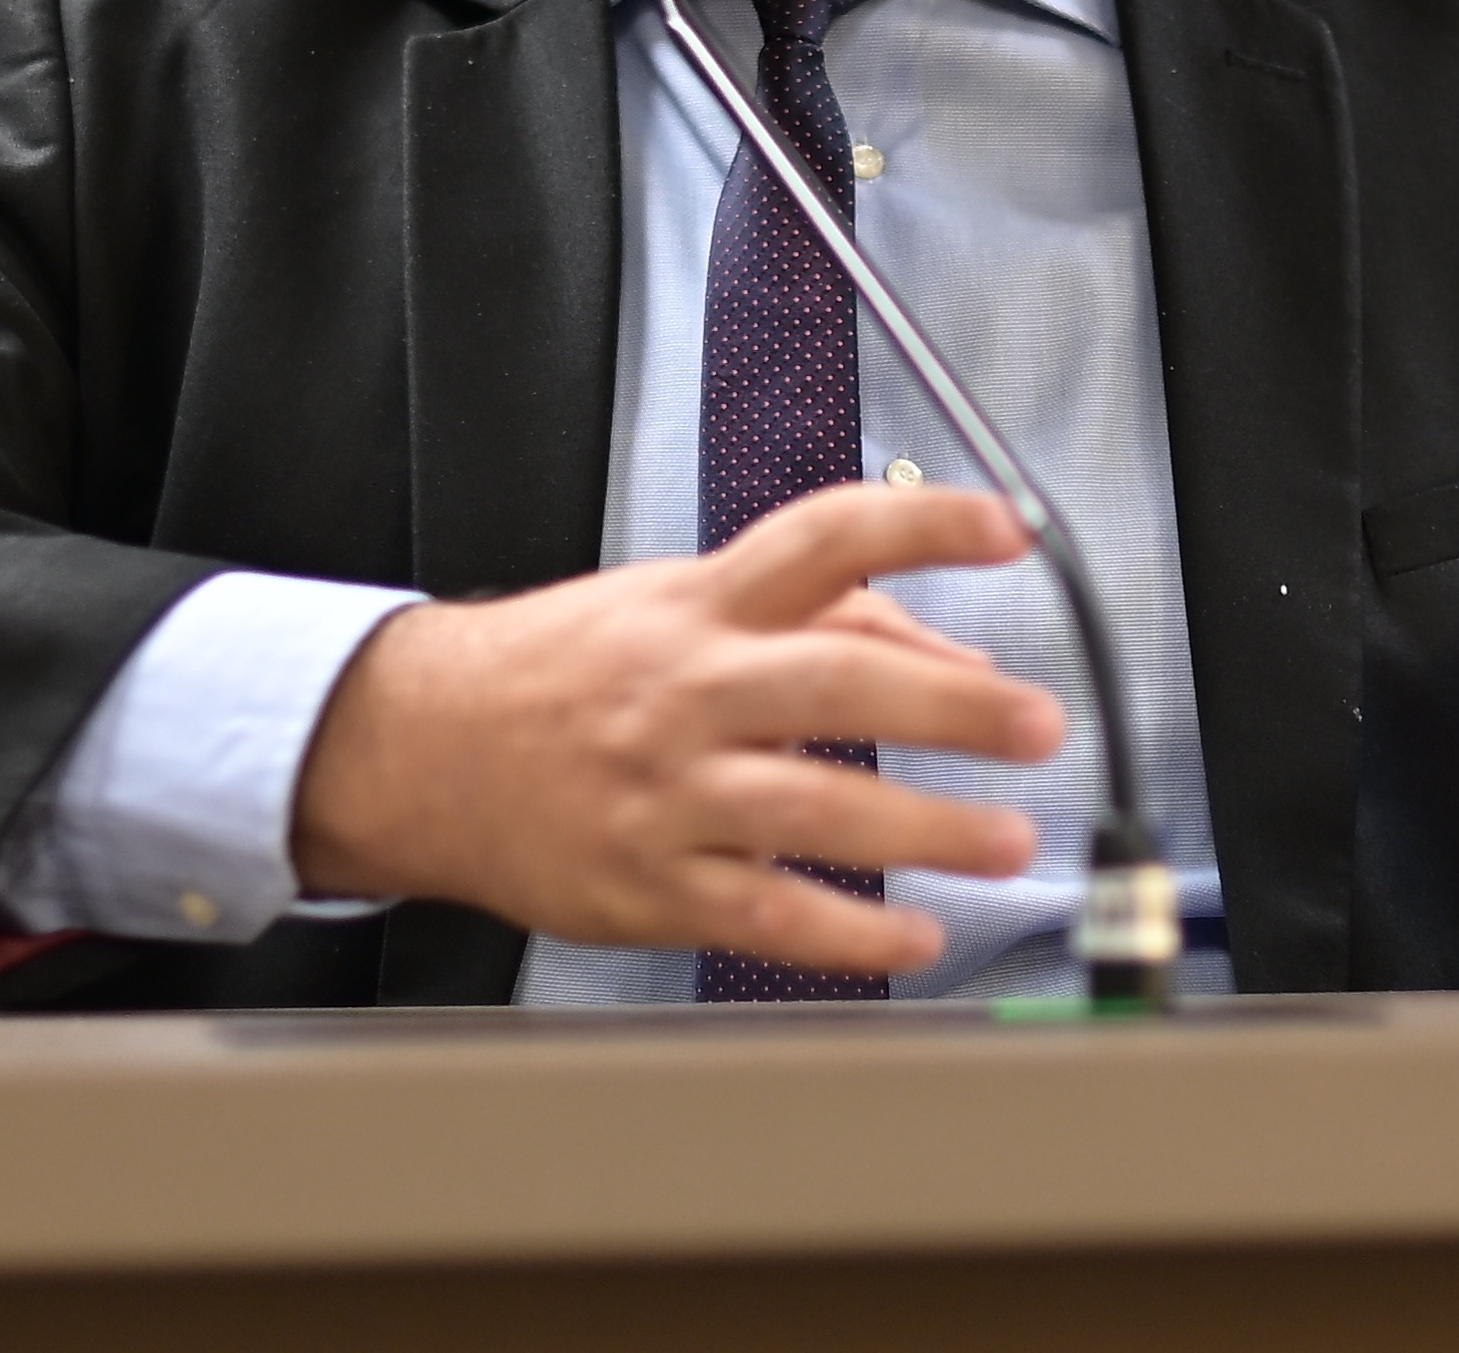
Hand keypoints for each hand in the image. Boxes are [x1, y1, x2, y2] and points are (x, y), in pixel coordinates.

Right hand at [290, 483, 1064, 974]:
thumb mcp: (680, 606)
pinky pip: (767, 917)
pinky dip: (849, 933)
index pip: (822, 539)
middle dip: (950, 706)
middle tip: (1036, 723)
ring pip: (812, 812)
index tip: (1009, 528)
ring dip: (923, 831)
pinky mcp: (650, 885)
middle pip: (835, 684)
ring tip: (1006, 839)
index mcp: (702, 605)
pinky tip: (913, 933)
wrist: (422, 748)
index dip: (921, 526)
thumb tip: (955, 660)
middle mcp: (689, 690)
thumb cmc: (565, 671)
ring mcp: (668, 793)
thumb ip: (822, 622)